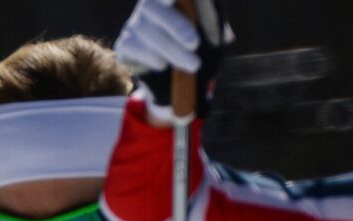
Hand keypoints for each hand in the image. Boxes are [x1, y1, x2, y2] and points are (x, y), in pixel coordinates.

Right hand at [115, 0, 230, 120]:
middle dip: (175, 25)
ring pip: (145, 31)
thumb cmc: (195, 49)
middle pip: (152, 7)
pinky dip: (150, 56)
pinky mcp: (124, 44)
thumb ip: (215, 27)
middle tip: (194, 44)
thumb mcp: (210, 35)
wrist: (174, 80)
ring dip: (171, 49)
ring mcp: (134, 24)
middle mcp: (149, 6)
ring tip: (193, 65)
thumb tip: (227, 35)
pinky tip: (164, 65)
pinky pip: (132, 46)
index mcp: (170, 0)